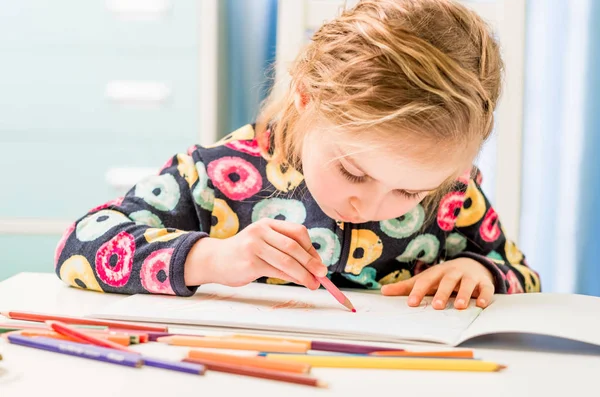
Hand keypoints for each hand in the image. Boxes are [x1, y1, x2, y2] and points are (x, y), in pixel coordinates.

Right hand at [185, 218, 326, 288]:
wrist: (214, 260)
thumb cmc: (244, 254)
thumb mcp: (263, 244)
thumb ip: (284, 249)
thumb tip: (313, 266)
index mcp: (267, 224)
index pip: (297, 232)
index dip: (311, 248)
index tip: (318, 262)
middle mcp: (261, 231)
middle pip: (294, 246)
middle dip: (311, 262)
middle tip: (322, 274)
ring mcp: (254, 246)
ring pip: (287, 260)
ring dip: (304, 274)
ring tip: (313, 283)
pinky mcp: (250, 262)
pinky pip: (277, 271)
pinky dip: (291, 277)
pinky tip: (298, 282)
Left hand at [380, 258, 494, 309]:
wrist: (472, 265)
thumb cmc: (443, 276)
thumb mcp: (426, 279)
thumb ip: (406, 287)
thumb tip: (383, 292)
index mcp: (437, 273)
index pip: (425, 281)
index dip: (418, 291)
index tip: (411, 303)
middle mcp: (453, 273)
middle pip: (447, 281)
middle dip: (442, 293)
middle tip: (438, 306)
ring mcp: (469, 277)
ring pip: (467, 284)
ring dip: (464, 295)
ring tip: (460, 307)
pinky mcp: (484, 283)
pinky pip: (485, 289)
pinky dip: (485, 296)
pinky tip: (482, 305)